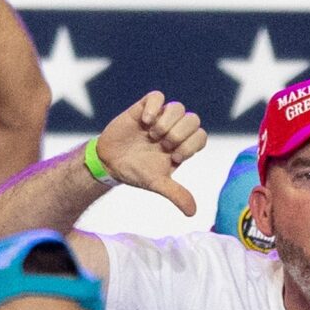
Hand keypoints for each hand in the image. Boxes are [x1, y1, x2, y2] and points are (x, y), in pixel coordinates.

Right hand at [96, 93, 206, 215]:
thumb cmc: (136, 172)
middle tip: (163, 146)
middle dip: (179, 134)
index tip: (173, 158)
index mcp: (182, 145)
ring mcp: (160, 117)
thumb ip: (176, 194)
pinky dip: (154, 108)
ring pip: (178, 107)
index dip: (190, 146)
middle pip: (193, 119)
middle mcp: (174, 129)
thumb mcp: (157, 184)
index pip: (200, 136)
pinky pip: (157, 96)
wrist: (109, 162)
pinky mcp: (144, 108)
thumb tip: (193, 213)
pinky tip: (144, 122)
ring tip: (152, 135)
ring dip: (167, 122)